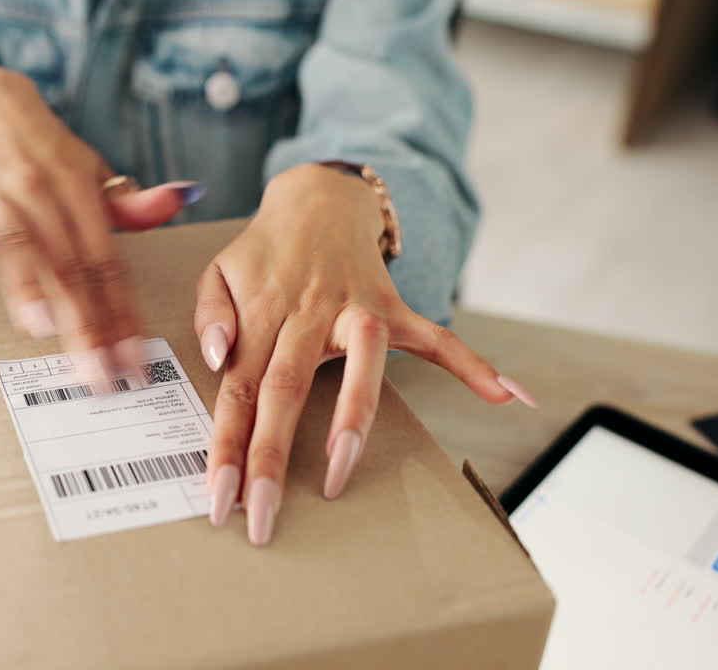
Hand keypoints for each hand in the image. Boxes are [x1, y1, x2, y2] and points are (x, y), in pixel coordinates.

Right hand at [0, 66, 200, 382]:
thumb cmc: (40, 148)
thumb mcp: (88, 169)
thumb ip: (126, 201)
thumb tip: (180, 198)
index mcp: (78, 189)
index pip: (106, 262)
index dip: (122, 313)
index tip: (133, 358)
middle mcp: (40, 190)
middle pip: (67, 267)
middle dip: (85, 324)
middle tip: (98, 374)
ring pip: (16, 246)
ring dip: (26, 287)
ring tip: (42, 327)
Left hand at [194, 163, 537, 545]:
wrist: (318, 198)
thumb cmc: (263, 251)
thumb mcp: (217, 272)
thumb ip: (210, 317)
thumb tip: (219, 360)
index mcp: (262, 314)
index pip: (239, 390)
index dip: (228, 445)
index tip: (221, 497)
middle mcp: (308, 315)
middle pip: (287, 389)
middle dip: (273, 458)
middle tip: (262, 519)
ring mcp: (356, 311)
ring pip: (360, 366)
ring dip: (352, 421)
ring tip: (338, 478)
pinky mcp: (396, 309)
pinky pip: (438, 338)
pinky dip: (474, 364)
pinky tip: (507, 395)